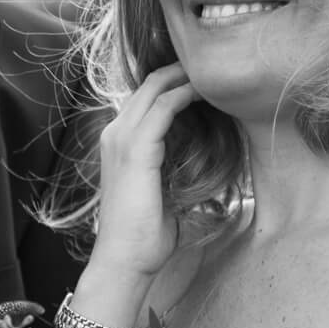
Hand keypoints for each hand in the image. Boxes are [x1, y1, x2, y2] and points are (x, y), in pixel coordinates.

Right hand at [89, 63, 199, 284]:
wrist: (124, 259)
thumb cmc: (144, 235)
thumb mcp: (162, 193)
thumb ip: (176, 173)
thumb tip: (207, 168)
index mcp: (118, 143)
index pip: (144, 98)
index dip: (172, 84)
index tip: (203, 80)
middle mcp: (115, 134)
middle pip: (149, 84)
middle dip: (180, 71)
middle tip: (212, 67)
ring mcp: (121, 138)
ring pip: (155, 88)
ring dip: (185, 77)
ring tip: (214, 74)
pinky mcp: (136, 148)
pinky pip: (164, 107)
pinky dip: (186, 94)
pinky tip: (206, 93)